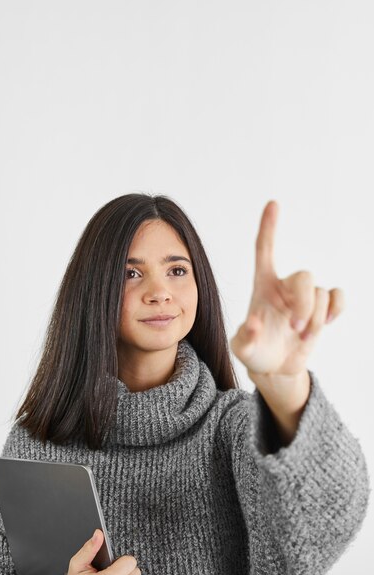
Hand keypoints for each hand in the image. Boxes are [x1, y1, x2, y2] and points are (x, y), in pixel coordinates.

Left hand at [230, 200, 344, 376]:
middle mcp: (285, 287)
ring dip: (315, 319)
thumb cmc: (255, 351)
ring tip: (302, 337)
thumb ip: (244, 338)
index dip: (268, 228)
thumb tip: (254, 323)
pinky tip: (326, 322)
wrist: (274, 366)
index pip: (264, 250)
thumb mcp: (241, 348)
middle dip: (305, 304)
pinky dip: (336, 309)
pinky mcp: (322, 309)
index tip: (273, 203)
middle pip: (305, 277)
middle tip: (296, 329)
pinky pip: (337, 296)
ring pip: (322, 294)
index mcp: (262, 287)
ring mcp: (305, 297)